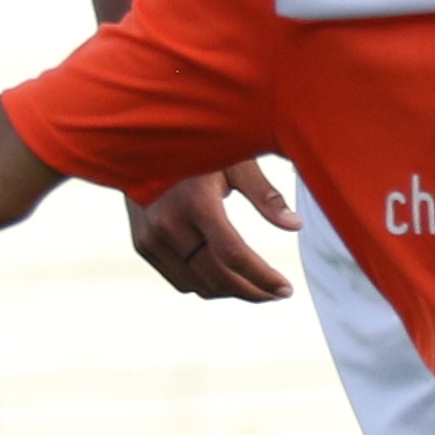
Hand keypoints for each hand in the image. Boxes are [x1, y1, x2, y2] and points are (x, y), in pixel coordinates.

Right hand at [126, 160, 298, 299]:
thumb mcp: (234, 161)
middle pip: (217, 278)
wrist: (139, 141)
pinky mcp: (142, 244)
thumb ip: (265, 195)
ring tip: (255, 285)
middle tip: (277, 293)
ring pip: (197, 285)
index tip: (286, 289)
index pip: (234, 255)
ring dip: (229, 291)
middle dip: (252, 292)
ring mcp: (151, 238)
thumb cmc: (196, 146)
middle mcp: (169, 224)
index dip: (264, 278)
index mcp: (196, 202)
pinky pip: (179, 279)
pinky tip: (226, 275)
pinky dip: (204, 284)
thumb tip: (295, 226)